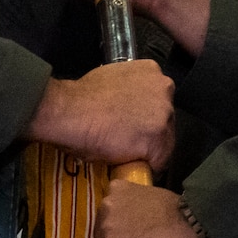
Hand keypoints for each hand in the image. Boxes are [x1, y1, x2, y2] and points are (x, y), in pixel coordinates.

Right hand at [27, 61, 174, 168]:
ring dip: (148, 148)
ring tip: (125, 151)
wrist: (71, 112)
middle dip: (150, 131)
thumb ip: (130, 89)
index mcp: (153, 72)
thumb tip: (130, 105)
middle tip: (127, 137)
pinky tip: (128, 161)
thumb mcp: (113, 78)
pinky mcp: (158, 140)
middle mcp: (164, 89)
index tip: (134, 125)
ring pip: (164, 141)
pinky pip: (158, 161)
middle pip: (166, 119)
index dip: (147, 117)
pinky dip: (145, 165)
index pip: (160, 100)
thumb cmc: (82, 97)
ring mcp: (164, 115)